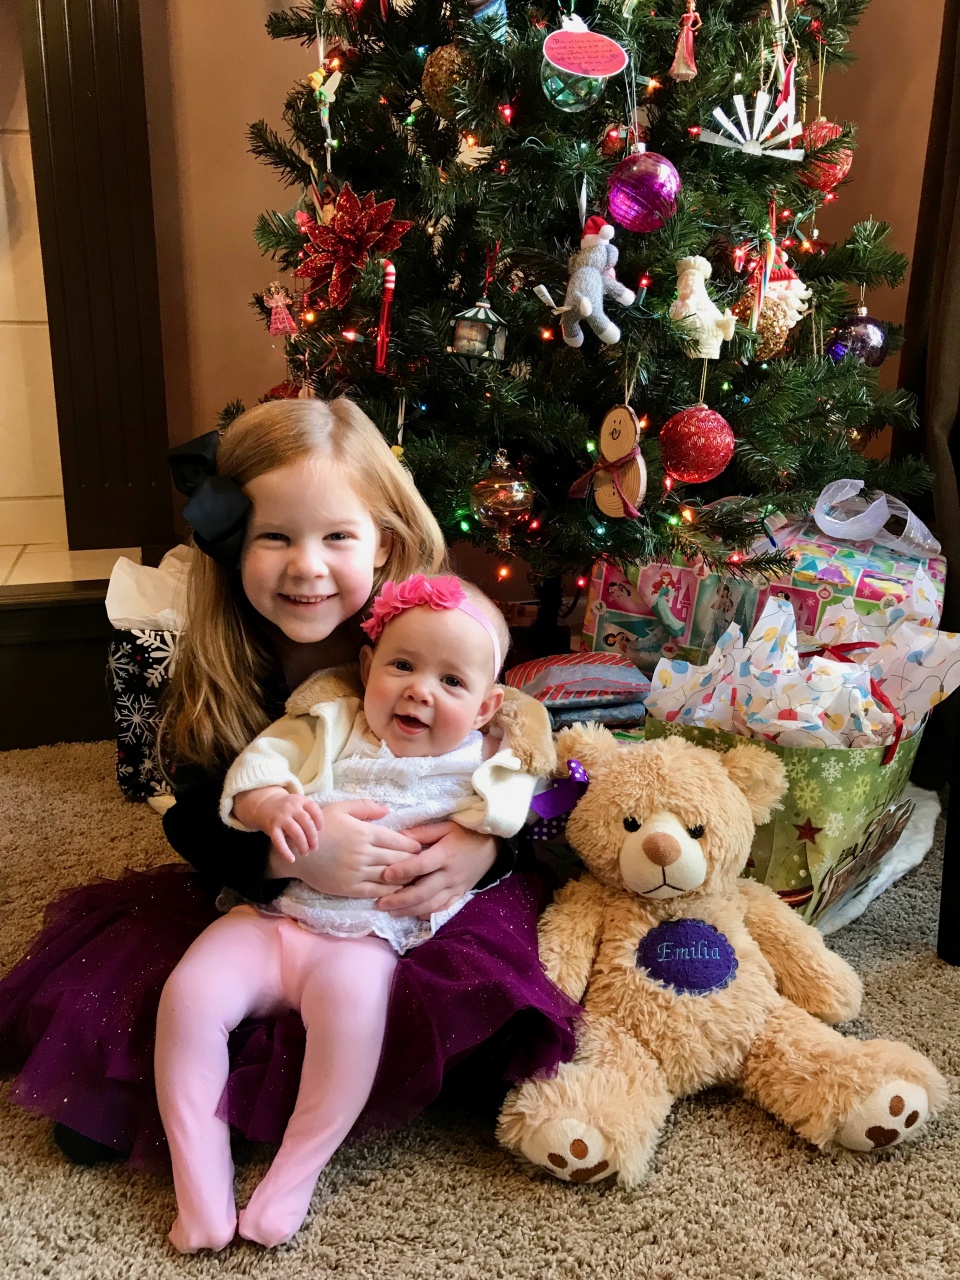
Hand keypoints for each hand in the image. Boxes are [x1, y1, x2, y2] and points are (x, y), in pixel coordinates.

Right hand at [234, 787, 323, 862]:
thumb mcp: (297, 804)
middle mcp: (291, 808)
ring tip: (305, 853)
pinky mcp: (272, 827)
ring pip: (296, 833)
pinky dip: (285, 851)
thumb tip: (317, 834)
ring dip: (303, 845)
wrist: (263, 804)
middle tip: (314, 848)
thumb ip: (308, 813)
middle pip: (307, 823)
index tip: (319, 830)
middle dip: (313, 838)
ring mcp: (281, 817)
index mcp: (300, 801)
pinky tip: (291, 859)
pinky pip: (279, 841)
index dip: (319, 822)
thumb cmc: (286, 808)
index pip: (315, 810)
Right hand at [270, 799, 421, 897]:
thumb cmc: (319, 827)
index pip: (396, 840)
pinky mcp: (349, 888)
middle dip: (414, 861)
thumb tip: (388, 810)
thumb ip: (365, 807)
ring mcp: (356, 872)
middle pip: (397, 859)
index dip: (411, 845)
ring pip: (389, 876)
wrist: (296, 852)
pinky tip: (399, 890)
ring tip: (418, 877)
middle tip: (427, 863)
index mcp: (363, 833)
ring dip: (406, 877)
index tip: (421, 847)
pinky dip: (390, 891)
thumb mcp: (340, 808)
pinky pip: (375, 891)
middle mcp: (363, 853)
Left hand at [378, 822, 496, 918]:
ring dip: (409, 910)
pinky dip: (426, 913)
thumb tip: (397, 836)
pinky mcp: (460, 895)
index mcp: (445, 854)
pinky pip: (442, 908)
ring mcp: (456, 887)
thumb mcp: (446, 826)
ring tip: (390, 911)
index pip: (421, 865)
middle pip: (423, 892)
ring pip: (431, 904)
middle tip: (380, 903)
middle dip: (400, 899)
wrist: (493, 845)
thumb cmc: (467, 832)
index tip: (384, 874)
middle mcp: (450, 874)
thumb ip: (422, 832)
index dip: (402, 871)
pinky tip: (412, 914)